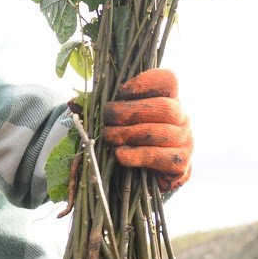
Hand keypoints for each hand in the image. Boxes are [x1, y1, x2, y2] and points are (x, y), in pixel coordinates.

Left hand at [102, 68, 192, 191]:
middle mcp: (181, 118)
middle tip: (107, 119)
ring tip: (109, 137)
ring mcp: (185, 141)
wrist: (143, 178)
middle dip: (129, 112)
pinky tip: (121, 155)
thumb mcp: (114, 121)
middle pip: (164, 107)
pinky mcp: (181, 164)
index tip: (121, 92)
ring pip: (162, 132)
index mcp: (167, 100)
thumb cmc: (128, 141)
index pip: (168, 80)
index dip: (146, 82)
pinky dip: (138, 156)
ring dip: (129, 134)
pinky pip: (162, 157)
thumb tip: (72, 102)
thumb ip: (97, 108)